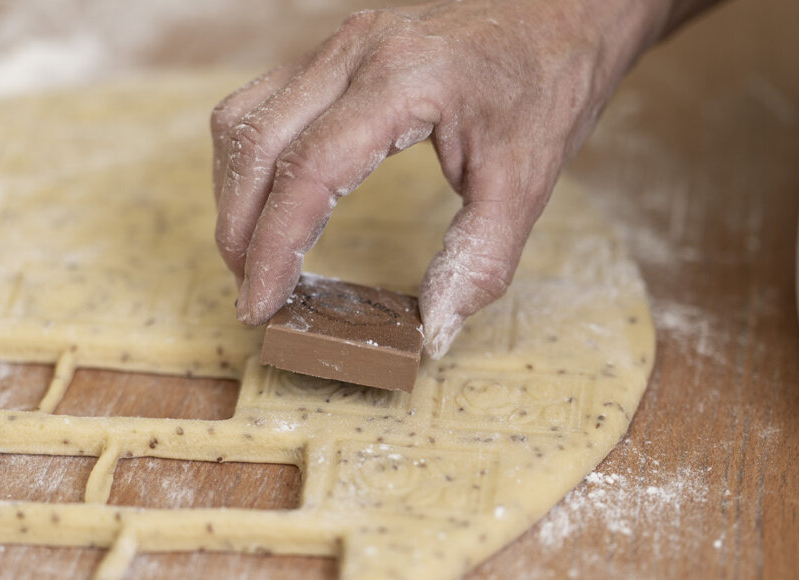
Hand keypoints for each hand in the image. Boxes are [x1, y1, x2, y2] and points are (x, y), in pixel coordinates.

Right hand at [212, 0, 677, 356]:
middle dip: (241, 231)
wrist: (562, 14)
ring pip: (243, 119)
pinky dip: (251, 160)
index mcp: (400, 81)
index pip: (307, 170)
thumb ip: (479, 259)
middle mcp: (354, 54)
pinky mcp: (333, 50)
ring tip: (255, 255)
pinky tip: (270, 201)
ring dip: (236, 193)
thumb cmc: (547, 84)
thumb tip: (433, 330)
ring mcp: (337, 45)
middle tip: (253, 295)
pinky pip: (261, 101)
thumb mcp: (527, 180)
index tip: (261, 305)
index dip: (274, 246)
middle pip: (256, 145)